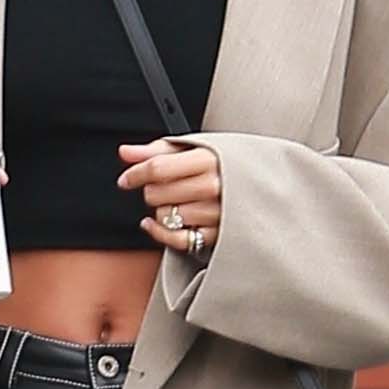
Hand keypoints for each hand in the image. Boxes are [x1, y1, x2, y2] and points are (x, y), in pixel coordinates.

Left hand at [117, 136, 221, 252]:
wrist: (263, 186)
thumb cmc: (223, 166)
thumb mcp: (194, 149)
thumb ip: (157, 150)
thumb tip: (125, 152)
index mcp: (208, 159)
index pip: (158, 168)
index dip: (135, 174)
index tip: (126, 179)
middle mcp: (214, 186)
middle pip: (157, 193)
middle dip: (152, 191)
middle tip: (162, 188)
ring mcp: (216, 212)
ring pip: (164, 216)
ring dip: (161, 211)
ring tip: (174, 202)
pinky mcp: (217, 235)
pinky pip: (176, 239)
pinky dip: (160, 232)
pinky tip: (154, 224)